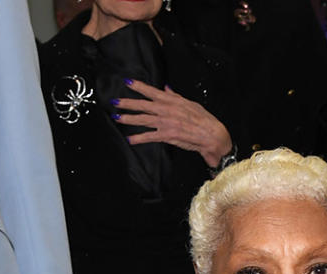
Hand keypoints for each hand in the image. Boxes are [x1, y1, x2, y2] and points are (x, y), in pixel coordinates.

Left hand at [114, 81, 232, 167]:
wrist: (212, 134)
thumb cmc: (204, 120)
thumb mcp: (190, 103)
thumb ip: (176, 96)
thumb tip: (166, 88)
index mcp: (172, 101)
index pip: (152, 91)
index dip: (139, 86)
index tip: (127, 82)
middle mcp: (166, 110)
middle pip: (142, 105)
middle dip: (127, 103)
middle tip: (114, 102)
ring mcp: (166, 122)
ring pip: (143, 119)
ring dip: (128, 118)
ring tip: (117, 117)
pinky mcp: (168, 135)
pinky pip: (150, 136)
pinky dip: (139, 138)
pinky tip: (130, 139)